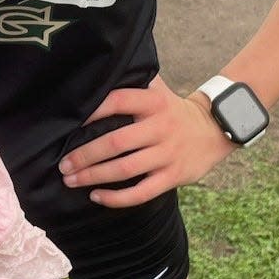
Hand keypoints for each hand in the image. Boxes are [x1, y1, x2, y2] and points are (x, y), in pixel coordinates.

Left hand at [57, 76, 232, 207]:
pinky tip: (96, 196)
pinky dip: (116, 198)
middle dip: (84, 155)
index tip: (70, 125)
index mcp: (153, 101)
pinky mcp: (173, 176)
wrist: (214, 129)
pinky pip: (141, 192)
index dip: (92, 112)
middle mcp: (160, 127)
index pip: (117, 101)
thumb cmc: (172, 109)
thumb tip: (92, 80)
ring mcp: (168, 153)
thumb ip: (131, 83)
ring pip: (125, 169)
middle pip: (116, 141)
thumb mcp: (157, 89)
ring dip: (94, 176)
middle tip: (63, 164)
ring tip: (71, 180)